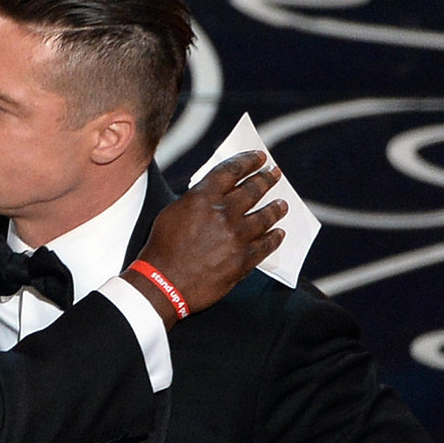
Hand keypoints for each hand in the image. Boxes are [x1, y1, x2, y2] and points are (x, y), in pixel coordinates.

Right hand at [124, 150, 286, 325]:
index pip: (232, 170)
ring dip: (275, 208)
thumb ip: (195, 200)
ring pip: (265, 216)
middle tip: (275, 174)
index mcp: (203, 198)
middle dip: (266, 179)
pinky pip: (266, 245)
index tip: (259, 157)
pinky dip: (274, 238)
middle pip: (253, 189)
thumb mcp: (171, 214)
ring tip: (282, 205)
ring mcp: (236, 237)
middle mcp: (223, 213)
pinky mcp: (243, 260)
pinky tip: (278, 234)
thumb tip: (214, 194)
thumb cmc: (161, 251)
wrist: (161, 285)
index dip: (248, 161)